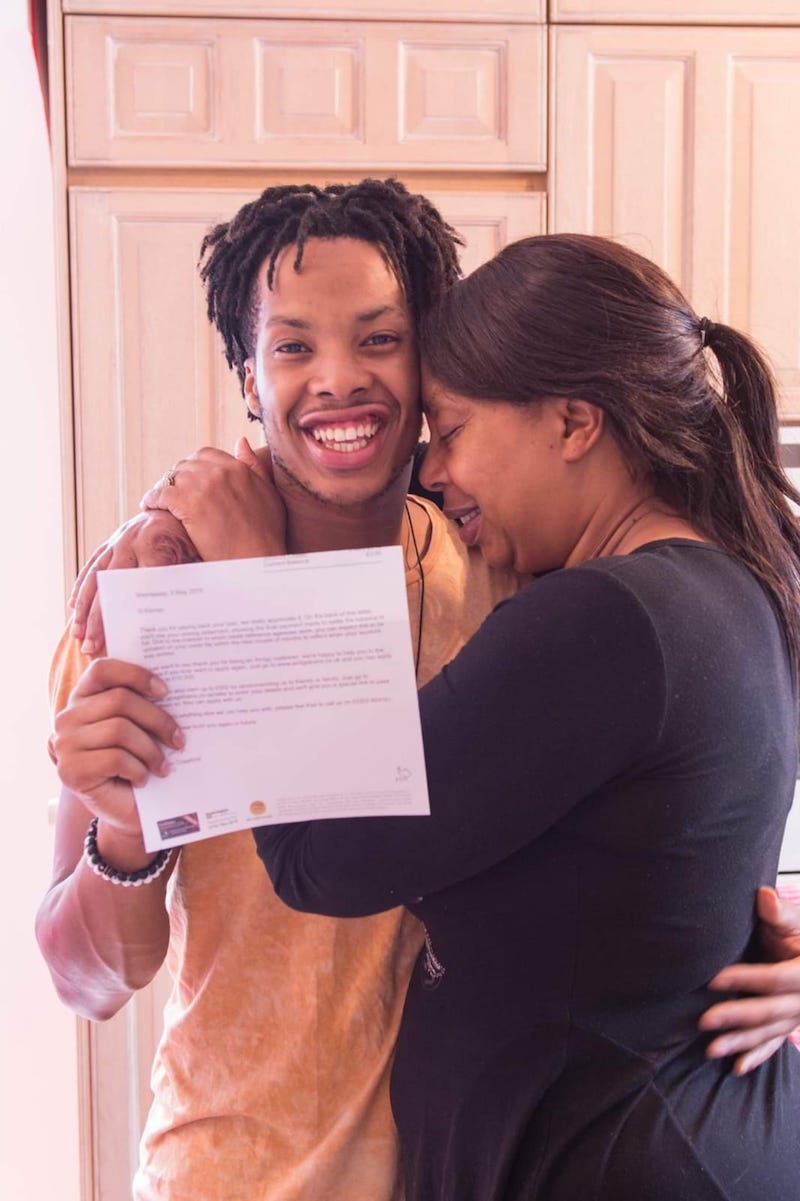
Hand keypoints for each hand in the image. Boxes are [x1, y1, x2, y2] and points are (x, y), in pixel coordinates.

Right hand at [51, 658, 182, 841]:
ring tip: (164, 765)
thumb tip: (177, 688)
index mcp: (83, 698)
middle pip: (120, 700)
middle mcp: (67, 717)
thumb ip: (145, 703)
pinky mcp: (71, 771)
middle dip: (157, 719)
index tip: (166, 691)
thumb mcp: (140, 727)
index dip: (136, 675)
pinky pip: (115, 759)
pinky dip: (138, 769)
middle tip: (179, 739)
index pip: (102, 669)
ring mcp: (65, 744)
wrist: (126, 809)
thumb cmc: (136, 761)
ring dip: (151, 750)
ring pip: (119, 730)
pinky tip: (143, 779)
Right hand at [71, 511, 199, 655]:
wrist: (179, 507)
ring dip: (84, 608)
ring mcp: (117, 541)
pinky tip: (74, 607)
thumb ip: (188, 583)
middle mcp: (132, 542)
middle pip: (111, 587)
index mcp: (156, 545)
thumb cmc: (192, 538)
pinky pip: (91, 566)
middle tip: (91, 646)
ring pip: (95, 578)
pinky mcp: (110, 541)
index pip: (139, 584)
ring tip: (78, 635)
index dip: (130, 612)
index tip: (123, 637)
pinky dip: (81, 587)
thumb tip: (187, 621)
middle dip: (99, 618)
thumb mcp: (198, 558)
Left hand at [139, 438, 286, 561]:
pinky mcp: (187, 503)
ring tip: (158, 502)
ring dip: (163, 489)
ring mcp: (203, 486)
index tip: (189, 483)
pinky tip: (150, 508)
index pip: (206, 455)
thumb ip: (255, 466)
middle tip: (171, 495)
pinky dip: (152, 500)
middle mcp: (220, 472)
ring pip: (171, 478)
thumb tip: (240, 441)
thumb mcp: (269, 495)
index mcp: (238, 468)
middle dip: (177, 479)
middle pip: (185, 465)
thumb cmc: (266, 534)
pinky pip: (160, 494)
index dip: (193, 469)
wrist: (256, 560)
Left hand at [699, 886, 799, 1073]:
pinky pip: (775, 1043)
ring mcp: (799, 1016)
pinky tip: (737, 1067)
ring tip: (710, 1049)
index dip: (746, 980)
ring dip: (741, 1042)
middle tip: (703, 1020)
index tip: (715, 980)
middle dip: (737, 1017)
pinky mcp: (791, 1025)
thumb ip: (781, 914)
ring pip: (770, 1032)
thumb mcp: (796, 922)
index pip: (776, 979)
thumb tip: (764, 897)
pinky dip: (757, 1055)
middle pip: (770, 1011)